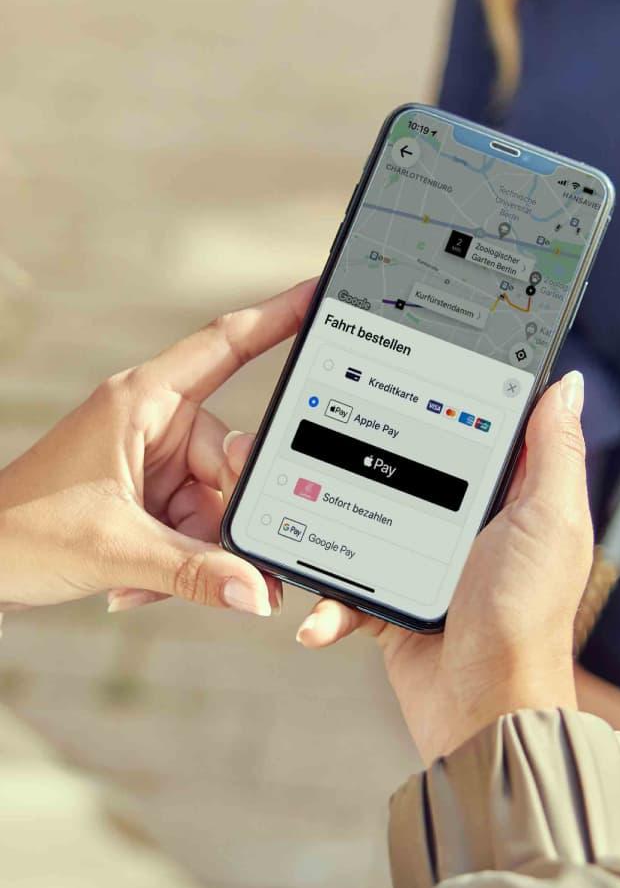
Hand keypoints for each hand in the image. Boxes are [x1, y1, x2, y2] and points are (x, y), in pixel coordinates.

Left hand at [0, 279, 314, 617]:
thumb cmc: (18, 530)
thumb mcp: (114, 550)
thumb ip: (194, 572)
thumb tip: (258, 591)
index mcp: (143, 400)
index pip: (226, 347)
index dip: (279, 317)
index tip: (322, 296)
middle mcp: (154, 422)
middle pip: (233, 457)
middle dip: (223, 517)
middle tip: (211, 557)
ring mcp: (154, 460)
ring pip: (218, 502)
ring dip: (195, 550)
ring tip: (146, 578)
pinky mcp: (150, 495)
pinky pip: (197, 526)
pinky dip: (180, 560)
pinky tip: (137, 582)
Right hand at [222, 371, 591, 764]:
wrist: (484, 713)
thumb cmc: (526, 617)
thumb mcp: (549, 521)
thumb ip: (555, 452)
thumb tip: (568, 385)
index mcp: (509, 497)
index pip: (476, 428)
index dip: (446, 396)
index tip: (408, 363)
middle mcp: (466, 523)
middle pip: (406, 468)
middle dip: (362, 455)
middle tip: (315, 433)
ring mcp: (424, 563)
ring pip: (365, 520)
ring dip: (327, 523)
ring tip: (292, 509)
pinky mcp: (392, 602)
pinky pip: (348, 588)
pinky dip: (330, 603)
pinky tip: (320, 617)